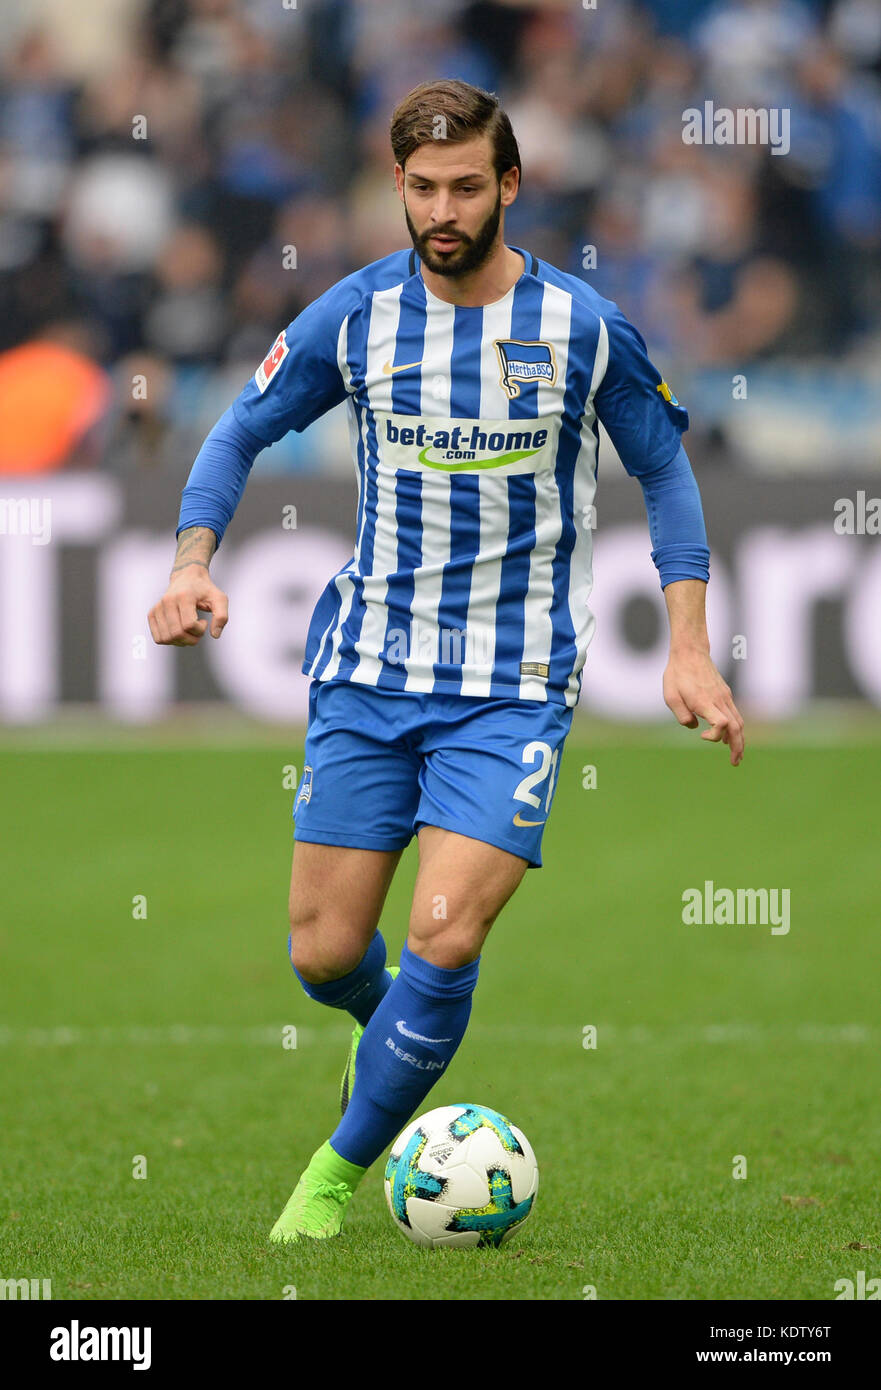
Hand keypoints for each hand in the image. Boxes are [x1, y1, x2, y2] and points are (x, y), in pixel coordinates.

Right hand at [148, 564, 228, 646]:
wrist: (187, 578)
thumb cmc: (204, 589)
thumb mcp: (220, 599)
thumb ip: (222, 617)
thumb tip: (215, 635)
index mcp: (184, 596)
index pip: (189, 625)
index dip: (200, 630)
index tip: (204, 622)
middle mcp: (167, 601)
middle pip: (177, 634)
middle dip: (192, 639)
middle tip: (198, 630)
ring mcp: (158, 608)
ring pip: (166, 638)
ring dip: (181, 641)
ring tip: (188, 631)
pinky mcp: (152, 614)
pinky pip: (158, 638)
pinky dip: (170, 641)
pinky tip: (179, 631)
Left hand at [663, 647, 744, 765]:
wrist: (690, 652)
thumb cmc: (677, 675)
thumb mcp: (670, 697)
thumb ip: (681, 716)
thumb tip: (694, 727)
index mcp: (705, 702)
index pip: (721, 724)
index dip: (714, 736)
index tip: (701, 736)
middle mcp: (719, 700)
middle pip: (736, 728)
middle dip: (737, 747)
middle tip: (734, 762)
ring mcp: (725, 697)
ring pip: (739, 722)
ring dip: (739, 740)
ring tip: (737, 755)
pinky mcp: (725, 694)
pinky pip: (736, 714)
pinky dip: (736, 729)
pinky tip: (730, 737)